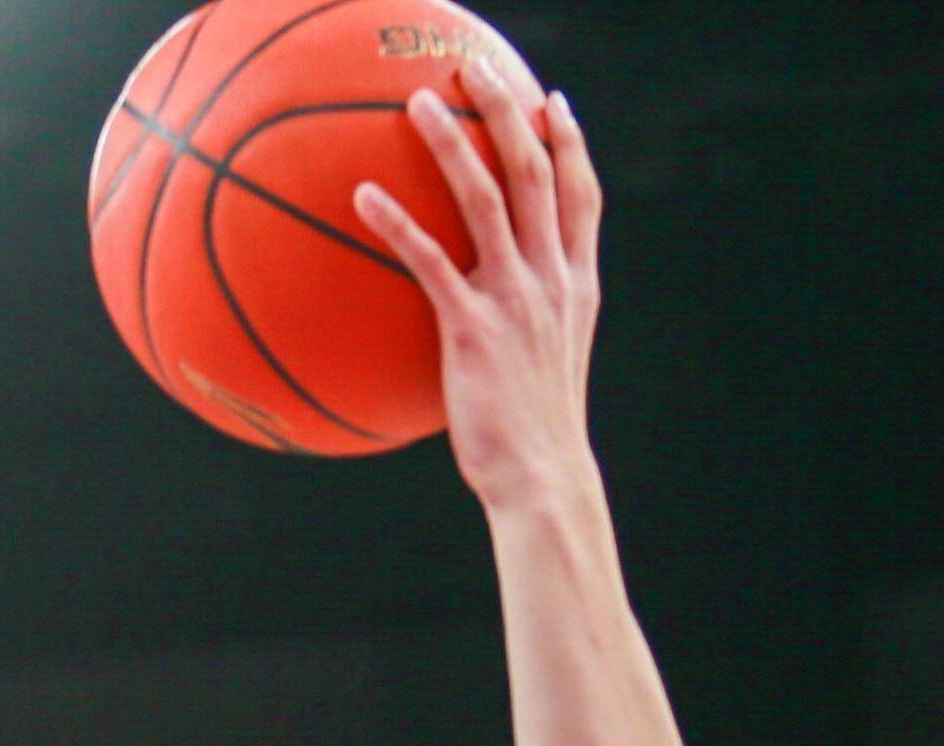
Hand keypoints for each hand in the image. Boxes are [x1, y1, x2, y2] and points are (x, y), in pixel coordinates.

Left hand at [353, 54, 603, 515]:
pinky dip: (397, 223)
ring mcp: (517, 300)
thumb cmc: (533, 434)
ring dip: (453, 143)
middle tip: (477, 67)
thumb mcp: (546, 366)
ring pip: (489, 198)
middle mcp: (553, 281)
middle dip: (509, 111)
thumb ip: (529, 323)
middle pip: (537, 173)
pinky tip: (361, 196)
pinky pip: (430, 261)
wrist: (542, 480)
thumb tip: (491, 313)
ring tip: (418, 101)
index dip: (570, 143)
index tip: (553, 102)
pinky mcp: (474, 328)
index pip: (582, 197)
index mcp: (576, 286)